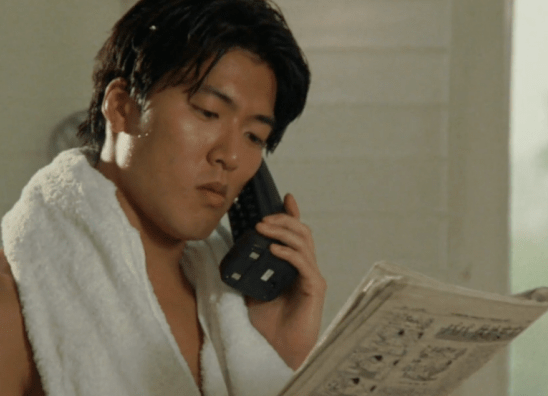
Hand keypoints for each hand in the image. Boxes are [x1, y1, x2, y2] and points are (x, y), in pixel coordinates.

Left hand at [246, 193, 325, 369]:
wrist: (276, 350)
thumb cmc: (267, 324)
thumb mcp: (252, 290)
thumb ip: (250, 272)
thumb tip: (232, 254)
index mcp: (292, 267)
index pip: (296, 234)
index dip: (292, 214)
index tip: (286, 197)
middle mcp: (305, 268)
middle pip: (301, 232)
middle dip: (283, 220)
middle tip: (262, 220)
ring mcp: (312, 277)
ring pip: (303, 243)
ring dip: (283, 232)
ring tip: (263, 229)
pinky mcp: (314, 288)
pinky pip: (303, 263)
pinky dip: (288, 253)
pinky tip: (273, 250)